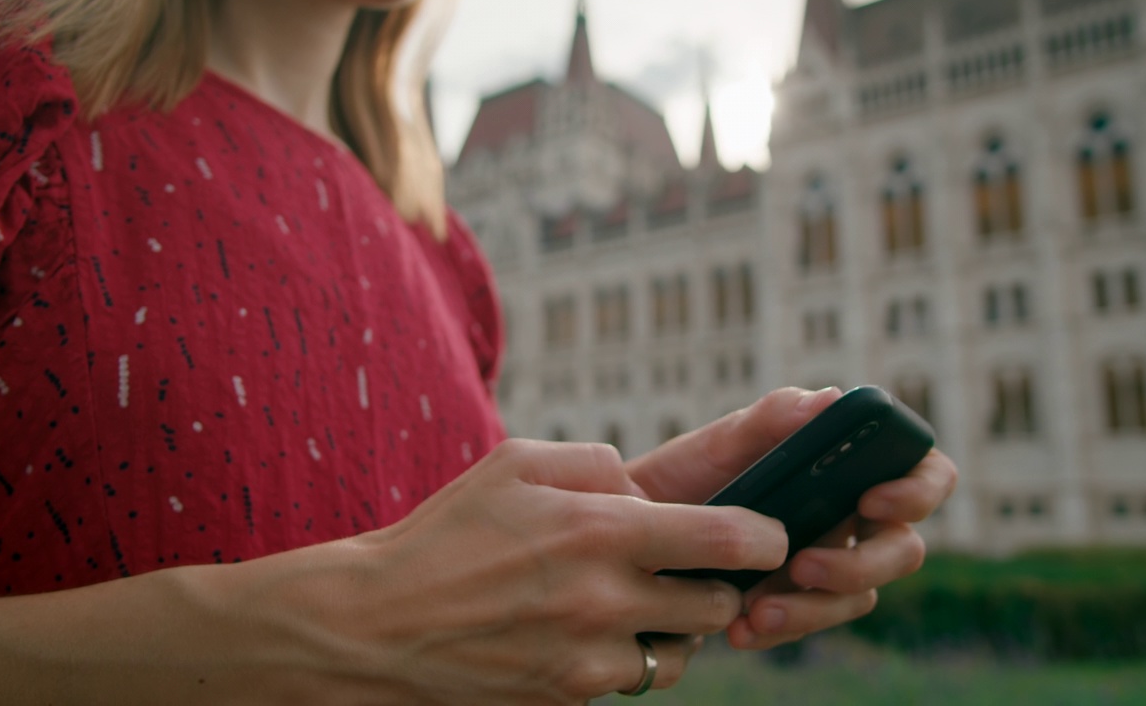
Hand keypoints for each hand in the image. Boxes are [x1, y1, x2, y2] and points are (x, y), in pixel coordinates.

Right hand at [211, 439, 788, 703]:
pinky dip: (632, 659)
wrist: (379, 623)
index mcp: (598, 530)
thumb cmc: (447, 532)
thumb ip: (594, 463)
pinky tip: (597, 633)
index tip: (766, 534)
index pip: (726, 539)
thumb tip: (643, 488)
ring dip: (676, 627)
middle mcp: (604, 599)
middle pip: (717, 603)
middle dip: (715, 583)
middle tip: (690, 566)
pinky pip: (635, 682)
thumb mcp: (514, 463)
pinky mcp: (570, 698)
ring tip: (637, 601)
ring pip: (683, 652)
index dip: (764, 536)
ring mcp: (589, 658)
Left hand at [625, 387, 957, 649]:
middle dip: (862, 564)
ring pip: (860, 595)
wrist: (630, 533)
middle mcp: (851, 515)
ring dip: (815, 607)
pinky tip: (738, 628)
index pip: (924, 472)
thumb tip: (830, 400)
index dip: (917, 490)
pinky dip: (781, 627)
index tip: (870, 501)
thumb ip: (773, 420)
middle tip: (803, 566)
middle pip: (902, 548)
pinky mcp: (797, 604)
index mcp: (851, 466)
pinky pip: (811, 622)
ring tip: (755, 610)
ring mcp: (828, 562)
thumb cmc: (685, 475)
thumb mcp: (720, 443)